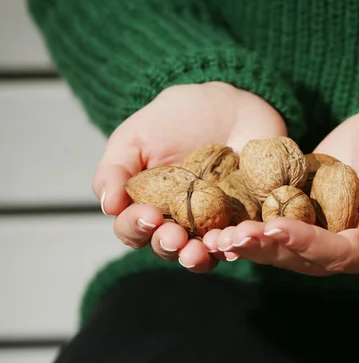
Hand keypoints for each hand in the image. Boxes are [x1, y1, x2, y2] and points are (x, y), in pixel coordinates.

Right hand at [92, 82, 286, 272]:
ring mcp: (214, 224)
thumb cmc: (176, 120)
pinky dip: (237, 245)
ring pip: (204, 254)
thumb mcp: (135, 138)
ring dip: (199, 257)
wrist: (230, 105)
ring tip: (199, 249)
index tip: (147, 215)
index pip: (134, 230)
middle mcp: (179, 223)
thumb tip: (108, 207)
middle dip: (168, 246)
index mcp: (147, 207)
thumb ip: (114, 170)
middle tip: (173, 236)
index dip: (135, 228)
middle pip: (168, 249)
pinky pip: (242, 241)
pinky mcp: (246, 221)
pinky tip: (234, 240)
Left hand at [202, 105, 358, 275]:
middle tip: (230, 238)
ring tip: (217, 236)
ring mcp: (322, 232)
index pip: (339, 254)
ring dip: (250, 242)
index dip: (306, 244)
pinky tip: (221, 220)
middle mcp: (346, 249)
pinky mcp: (302, 212)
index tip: (273, 228)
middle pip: (302, 257)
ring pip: (282, 246)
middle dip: (266, 248)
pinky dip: (249, 222)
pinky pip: (273, 221)